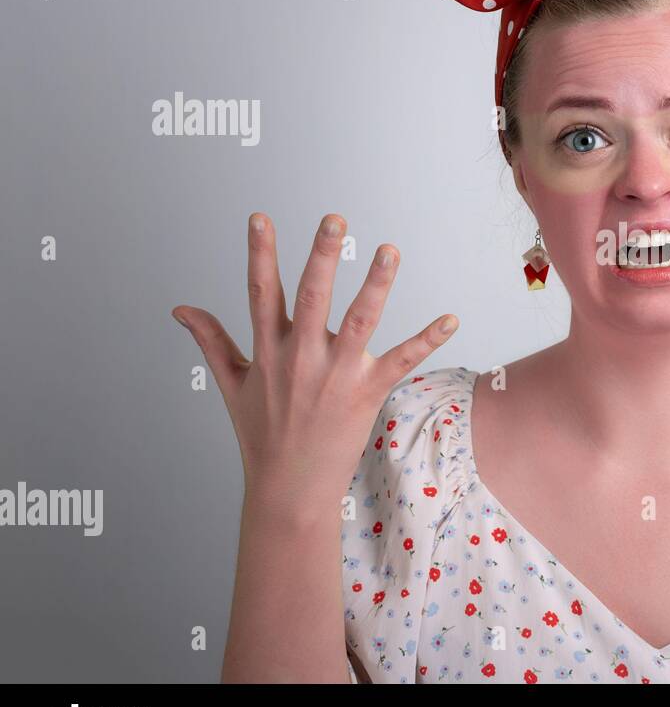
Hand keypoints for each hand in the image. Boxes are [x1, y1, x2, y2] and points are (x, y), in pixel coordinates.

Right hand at [171, 212, 458, 521]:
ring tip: (389, 250)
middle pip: (311, 297)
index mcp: (268, 350)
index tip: (260, 218)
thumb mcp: (232, 384)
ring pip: (359, 321)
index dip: (260, 253)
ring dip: (376, 285)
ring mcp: (335, 375)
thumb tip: (181, 309)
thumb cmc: (261, 434)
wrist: (288, 488)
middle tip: (333, 219)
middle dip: (321, 256)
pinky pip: (402, 360)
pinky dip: (427, 339)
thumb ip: (211, 340)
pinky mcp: (366, 392)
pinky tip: (451, 318)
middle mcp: (300, 357)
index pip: (261, 292)